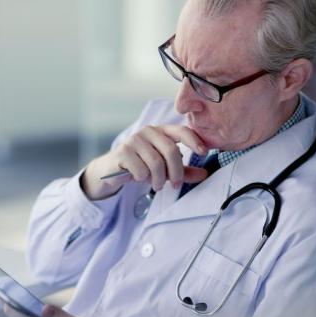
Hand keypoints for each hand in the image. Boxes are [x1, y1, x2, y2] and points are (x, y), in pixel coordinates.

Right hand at [81, 125, 209, 199]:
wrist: (111, 170)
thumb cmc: (141, 166)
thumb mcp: (164, 169)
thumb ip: (183, 171)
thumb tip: (204, 174)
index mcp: (161, 132)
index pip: (181, 131)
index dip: (194, 140)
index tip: (203, 152)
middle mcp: (148, 131)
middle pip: (171, 150)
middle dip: (176, 171)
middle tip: (175, 185)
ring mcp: (134, 140)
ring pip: (156, 162)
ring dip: (158, 179)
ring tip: (156, 185)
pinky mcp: (123, 151)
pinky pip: (141, 169)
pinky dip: (142, 178)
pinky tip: (138, 178)